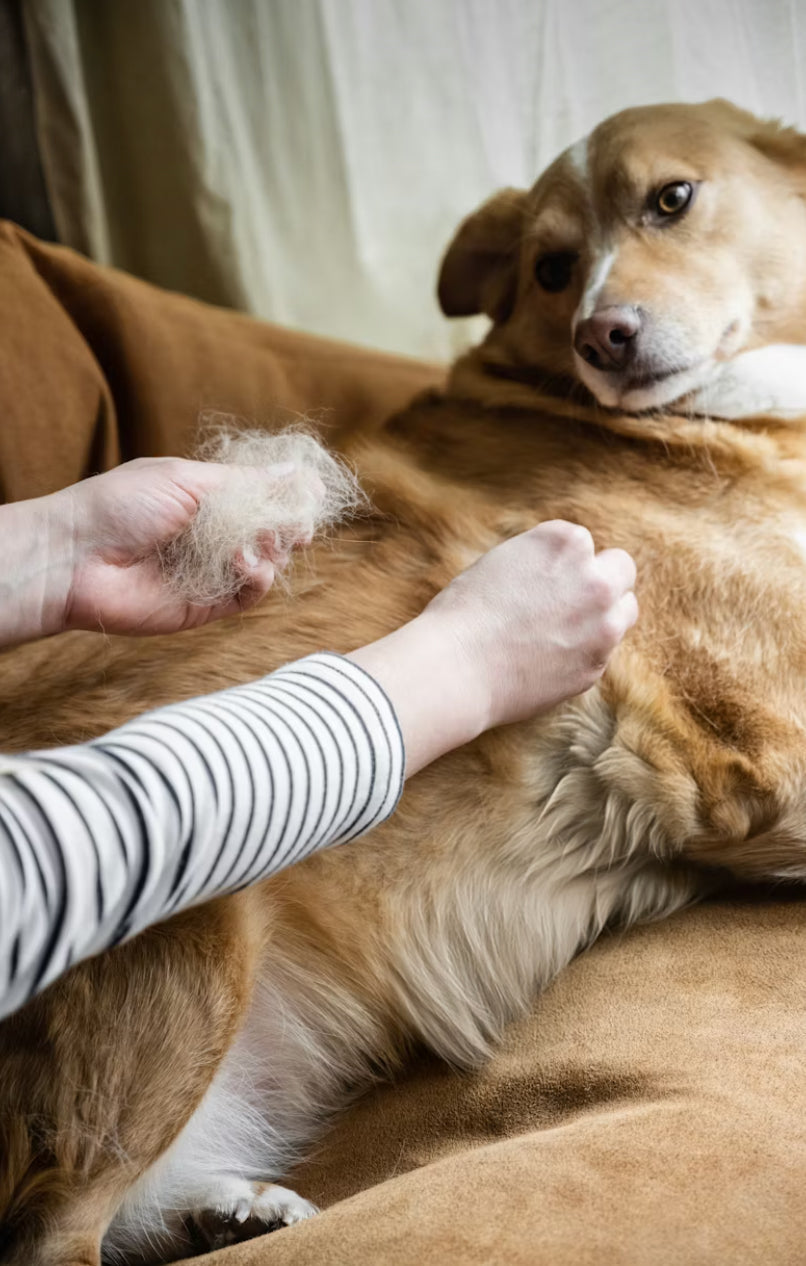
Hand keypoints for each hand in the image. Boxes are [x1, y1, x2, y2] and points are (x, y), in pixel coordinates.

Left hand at [0, 458, 313, 645]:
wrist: (76, 558)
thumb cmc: (121, 507)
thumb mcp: (188, 481)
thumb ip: (246, 482)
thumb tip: (297, 470)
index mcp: (208, 499)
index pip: (265, 497)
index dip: (290, 497)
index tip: (311, 494)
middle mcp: (214, 535)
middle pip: (275, 531)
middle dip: (290, 525)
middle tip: (293, 525)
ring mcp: (213, 571)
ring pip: (270, 563)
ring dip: (274, 549)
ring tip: (255, 542)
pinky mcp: (208, 606)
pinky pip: (250, 594)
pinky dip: (259, 578)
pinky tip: (245, 564)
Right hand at [348, 521, 636, 776]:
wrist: (455, 669)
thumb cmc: (463, 613)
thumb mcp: (502, 562)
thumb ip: (543, 561)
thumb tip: (564, 573)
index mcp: (566, 543)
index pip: (583, 544)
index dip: (562, 563)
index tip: (539, 581)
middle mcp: (594, 579)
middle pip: (621, 570)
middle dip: (600, 581)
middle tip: (569, 600)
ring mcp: (602, 625)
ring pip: (624, 611)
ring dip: (603, 616)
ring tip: (563, 630)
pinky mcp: (596, 666)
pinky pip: (603, 652)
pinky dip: (583, 653)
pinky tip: (548, 659)